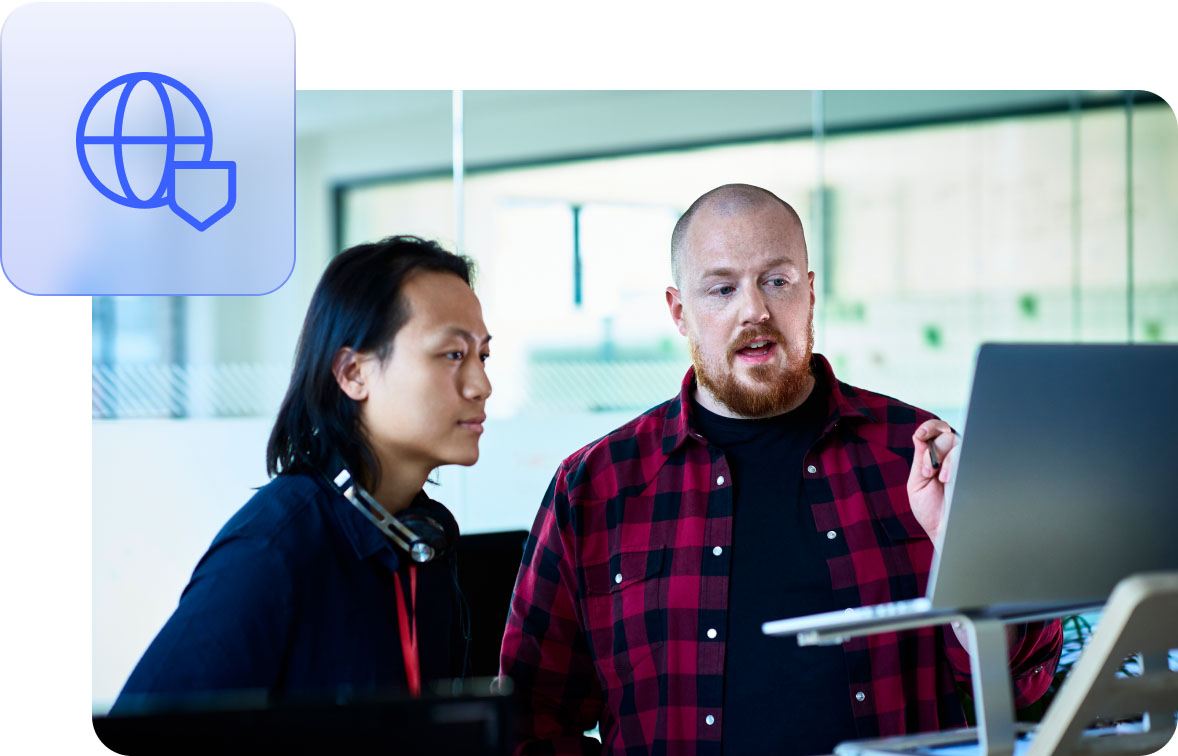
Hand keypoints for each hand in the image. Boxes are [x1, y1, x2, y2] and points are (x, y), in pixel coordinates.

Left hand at [907, 419, 958, 547]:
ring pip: (958, 443)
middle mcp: (951, 458)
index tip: (920, 435)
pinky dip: (956, 463)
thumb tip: (918, 437)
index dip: (929, 427)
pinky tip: (949, 479)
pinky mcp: (975, 472)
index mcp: (936, 458)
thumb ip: (920, 460)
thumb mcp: (918, 483)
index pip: (936, 432)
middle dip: (934, 450)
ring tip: (939, 479)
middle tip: (928, 472)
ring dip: (945, 457)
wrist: (945, 532)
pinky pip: (970, 455)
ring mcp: (964, 464)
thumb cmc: (931, 511)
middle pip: (946, 435)